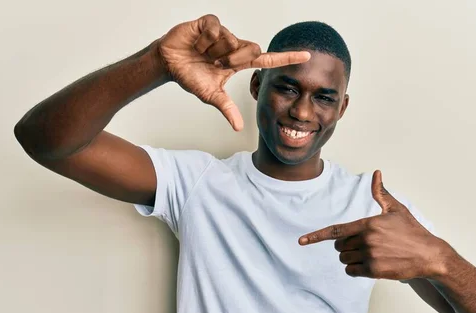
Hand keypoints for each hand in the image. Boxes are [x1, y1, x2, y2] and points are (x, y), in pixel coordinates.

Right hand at [156, 14, 310, 130]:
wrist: (168, 63)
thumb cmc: (190, 76)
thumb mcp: (211, 95)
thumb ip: (227, 108)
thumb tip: (238, 127)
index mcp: (238, 62)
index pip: (267, 59)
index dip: (286, 58)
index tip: (307, 56)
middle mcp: (234, 46)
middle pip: (251, 48)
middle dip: (233, 60)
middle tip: (215, 64)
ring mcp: (223, 33)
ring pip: (232, 39)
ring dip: (215, 50)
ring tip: (202, 53)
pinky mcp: (209, 22)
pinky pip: (216, 28)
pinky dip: (206, 39)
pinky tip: (197, 44)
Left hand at [298, 170, 447, 280]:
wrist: (429, 255)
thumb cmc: (412, 231)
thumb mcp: (396, 209)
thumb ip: (381, 193)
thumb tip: (376, 173)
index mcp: (367, 224)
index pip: (335, 230)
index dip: (316, 236)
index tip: (301, 241)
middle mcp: (366, 240)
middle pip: (339, 246)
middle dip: (346, 246)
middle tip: (364, 244)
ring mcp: (370, 256)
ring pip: (344, 259)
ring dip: (351, 258)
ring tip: (370, 254)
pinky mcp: (374, 271)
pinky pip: (352, 271)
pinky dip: (356, 269)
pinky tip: (370, 264)